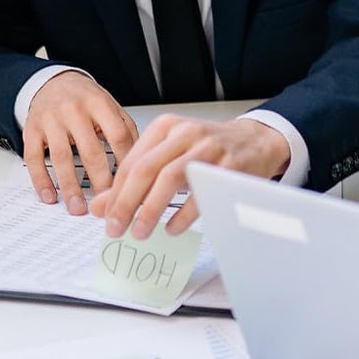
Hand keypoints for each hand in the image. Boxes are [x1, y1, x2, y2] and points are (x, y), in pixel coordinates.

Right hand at [23, 71, 137, 214]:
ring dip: (70, 186)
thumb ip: (125, 129)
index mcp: (98, 103)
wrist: (52, 81)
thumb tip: (139, 161)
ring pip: (61, 157)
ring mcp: (51, 120)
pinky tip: (50, 196)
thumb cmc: (85, 98)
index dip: (125, 161)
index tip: (131, 183)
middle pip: (90, 150)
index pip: (117, 135)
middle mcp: (74, 110)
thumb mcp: (109, 105)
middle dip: (100, 181)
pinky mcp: (31, 130)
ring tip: (78, 208)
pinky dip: (41, 180)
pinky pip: (34, 158)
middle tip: (107, 203)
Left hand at [90, 115, 291, 239]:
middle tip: (116, 228)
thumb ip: (136, 177)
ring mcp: (208, 148)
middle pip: (146, 169)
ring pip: (170, 178)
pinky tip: (172, 228)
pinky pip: (201, 193)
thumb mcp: (170, 155)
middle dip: (126, 202)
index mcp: (166, 127)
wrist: (256, 140)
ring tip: (140, 231)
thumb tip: (103, 206)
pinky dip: (183, 214)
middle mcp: (185, 133)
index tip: (105, 217)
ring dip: (151, 209)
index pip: (132, 162)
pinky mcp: (229, 165)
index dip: (115, 192)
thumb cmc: (208, 149)